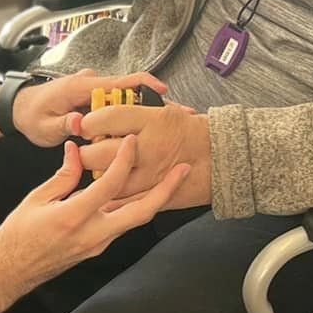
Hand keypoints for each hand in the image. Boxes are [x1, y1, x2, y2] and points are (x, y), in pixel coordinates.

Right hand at [0, 139, 189, 291]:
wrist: (11, 272)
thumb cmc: (18, 235)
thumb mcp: (37, 199)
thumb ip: (63, 175)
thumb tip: (78, 151)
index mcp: (74, 217)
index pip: (110, 185)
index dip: (124, 159)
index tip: (132, 140)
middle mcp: (92, 234)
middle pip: (141, 212)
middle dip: (166, 190)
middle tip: (184, 169)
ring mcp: (98, 244)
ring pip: (136, 220)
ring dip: (156, 198)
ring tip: (172, 177)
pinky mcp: (98, 248)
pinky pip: (123, 224)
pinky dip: (135, 206)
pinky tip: (142, 192)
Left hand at [10, 68, 170, 147]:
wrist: (19, 108)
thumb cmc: (31, 116)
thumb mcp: (45, 127)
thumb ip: (64, 125)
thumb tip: (80, 123)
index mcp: (81, 86)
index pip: (119, 81)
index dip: (143, 84)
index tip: (163, 91)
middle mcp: (90, 83)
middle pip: (128, 90)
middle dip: (152, 101)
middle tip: (175, 114)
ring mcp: (93, 89)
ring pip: (124, 98)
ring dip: (142, 109)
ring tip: (166, 122)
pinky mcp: (93, 97)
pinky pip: (115, 104)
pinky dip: (129, 113)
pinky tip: (144, 127)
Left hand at [75, 101, 212, 209]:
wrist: (227, 158)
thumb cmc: (195, 131)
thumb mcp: (167, 111)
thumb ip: (137, 111)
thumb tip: (105, 111)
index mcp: (154, 120)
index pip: (107, 118)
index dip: (90, 123)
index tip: (86, 125)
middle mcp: (151, 147)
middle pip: (100, 153)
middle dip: (86, 153)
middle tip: (86, 150)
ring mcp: (153, 175)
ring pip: (108, 180)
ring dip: (97, 177)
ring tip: (97, 170)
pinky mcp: (156, 196)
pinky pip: (124, 200)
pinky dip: (111, 197)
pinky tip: (106, 191)